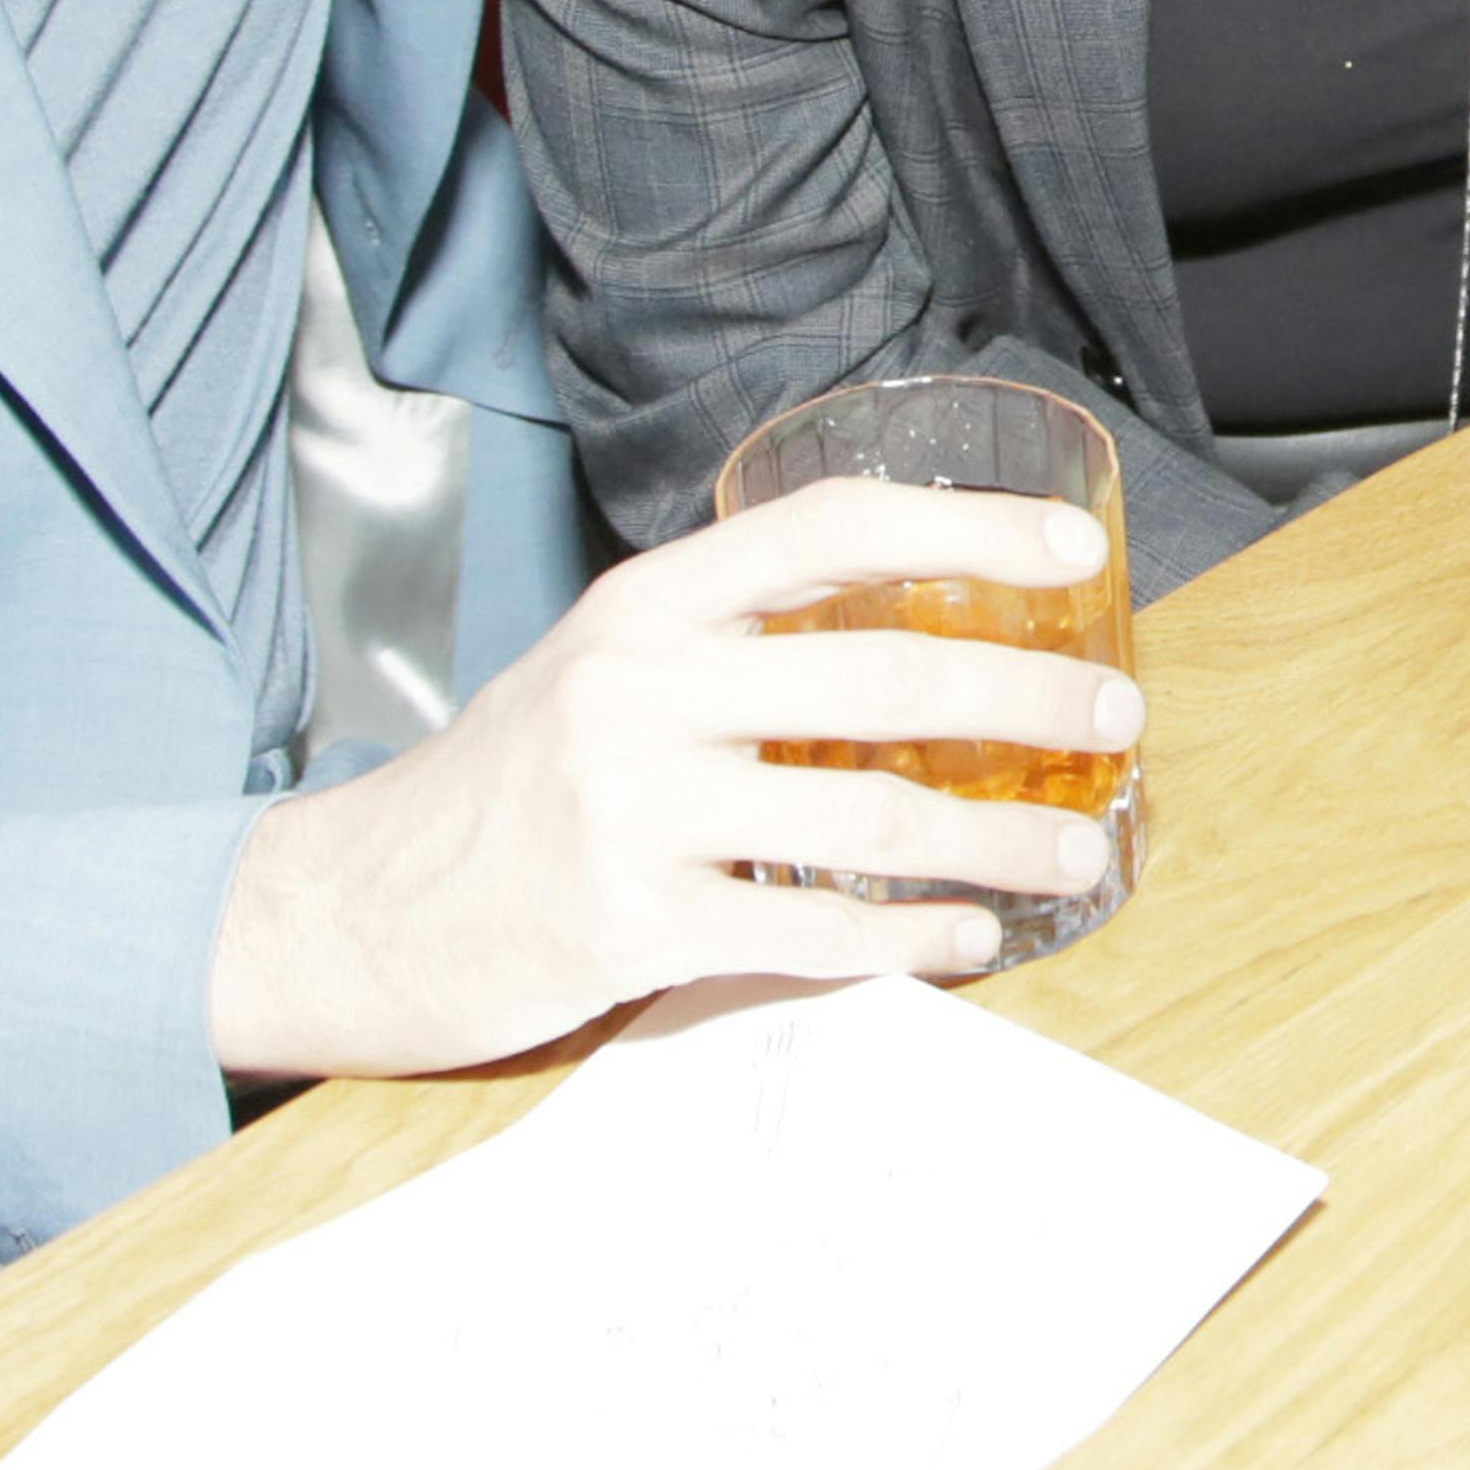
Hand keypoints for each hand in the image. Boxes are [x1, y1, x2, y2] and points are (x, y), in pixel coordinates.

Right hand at [205, 479, 1138, 1078]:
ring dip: (1001, 839)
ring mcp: (632, 810)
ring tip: (1077, 848)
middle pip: (884, 679)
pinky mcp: (629, 926)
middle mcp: (639, 689)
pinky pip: (812, 932)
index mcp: (645, 605)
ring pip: (872, 820)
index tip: (1071, 554)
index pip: (827, 529)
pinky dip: (914, 941)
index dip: (963, 530)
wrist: (355, 907)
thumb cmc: (506, 786)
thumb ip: (729, 643)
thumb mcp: (602, 669)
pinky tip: (971, 939)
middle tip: (1115, 719)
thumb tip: (912, 630)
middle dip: (1027, 700)